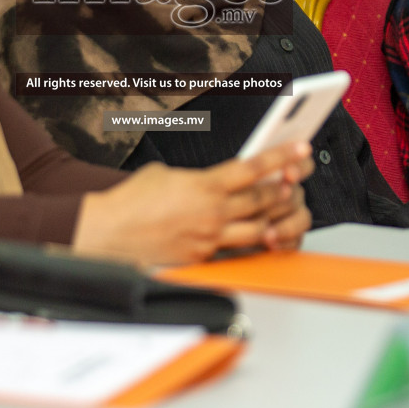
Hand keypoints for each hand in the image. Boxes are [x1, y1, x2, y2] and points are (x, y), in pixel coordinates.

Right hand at [74, 142, 313, 265]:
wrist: (108, 233)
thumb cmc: (131, 201)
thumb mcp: (165, 173)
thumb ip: (196, 179)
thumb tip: (210, 183)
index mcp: (204, 185)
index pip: (253, 168)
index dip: (281, 157)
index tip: (299, 149)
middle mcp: (212, 212)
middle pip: (263, 200)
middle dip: (284, 189)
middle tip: (296, 181)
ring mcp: (210, 238)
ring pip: (258, 229)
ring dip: (275, 218)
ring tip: (283, 209)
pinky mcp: (204, 258)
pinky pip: (238, 251)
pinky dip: (252, 243)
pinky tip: (259, 237)